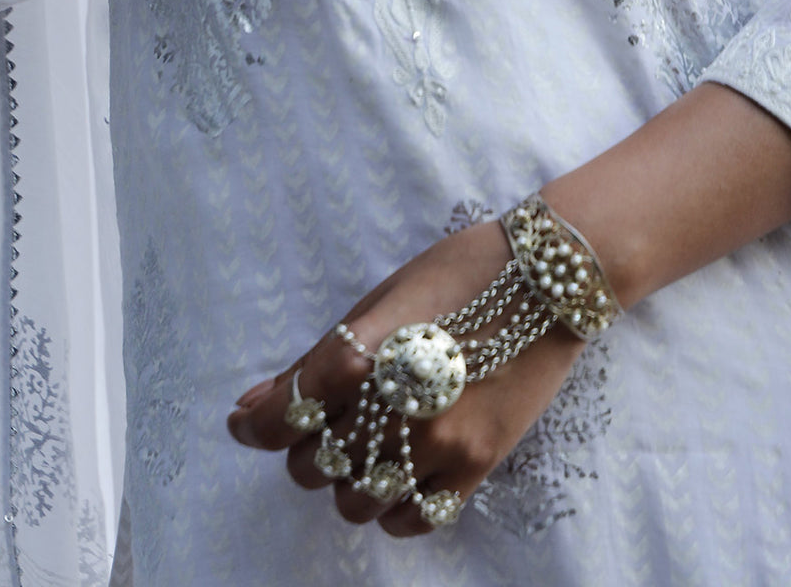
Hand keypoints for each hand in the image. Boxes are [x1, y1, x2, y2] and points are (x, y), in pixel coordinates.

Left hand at [227, 219, 582, 537]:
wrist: (547, 281)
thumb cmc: (457, 273)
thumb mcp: (379, 299)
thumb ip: (317, 359)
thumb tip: (252, 405)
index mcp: (364, 353)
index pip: (287, 413)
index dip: (255, 428)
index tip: (244, 427)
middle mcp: (395, 404)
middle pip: (314, 463)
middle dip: (305, 448)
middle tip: (323, 425)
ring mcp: (439, 441)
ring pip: (356, 501)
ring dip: (346, 480)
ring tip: (364, 447)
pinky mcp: (478, 465)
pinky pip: (414, 518)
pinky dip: (393, 508)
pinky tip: (398, 474)